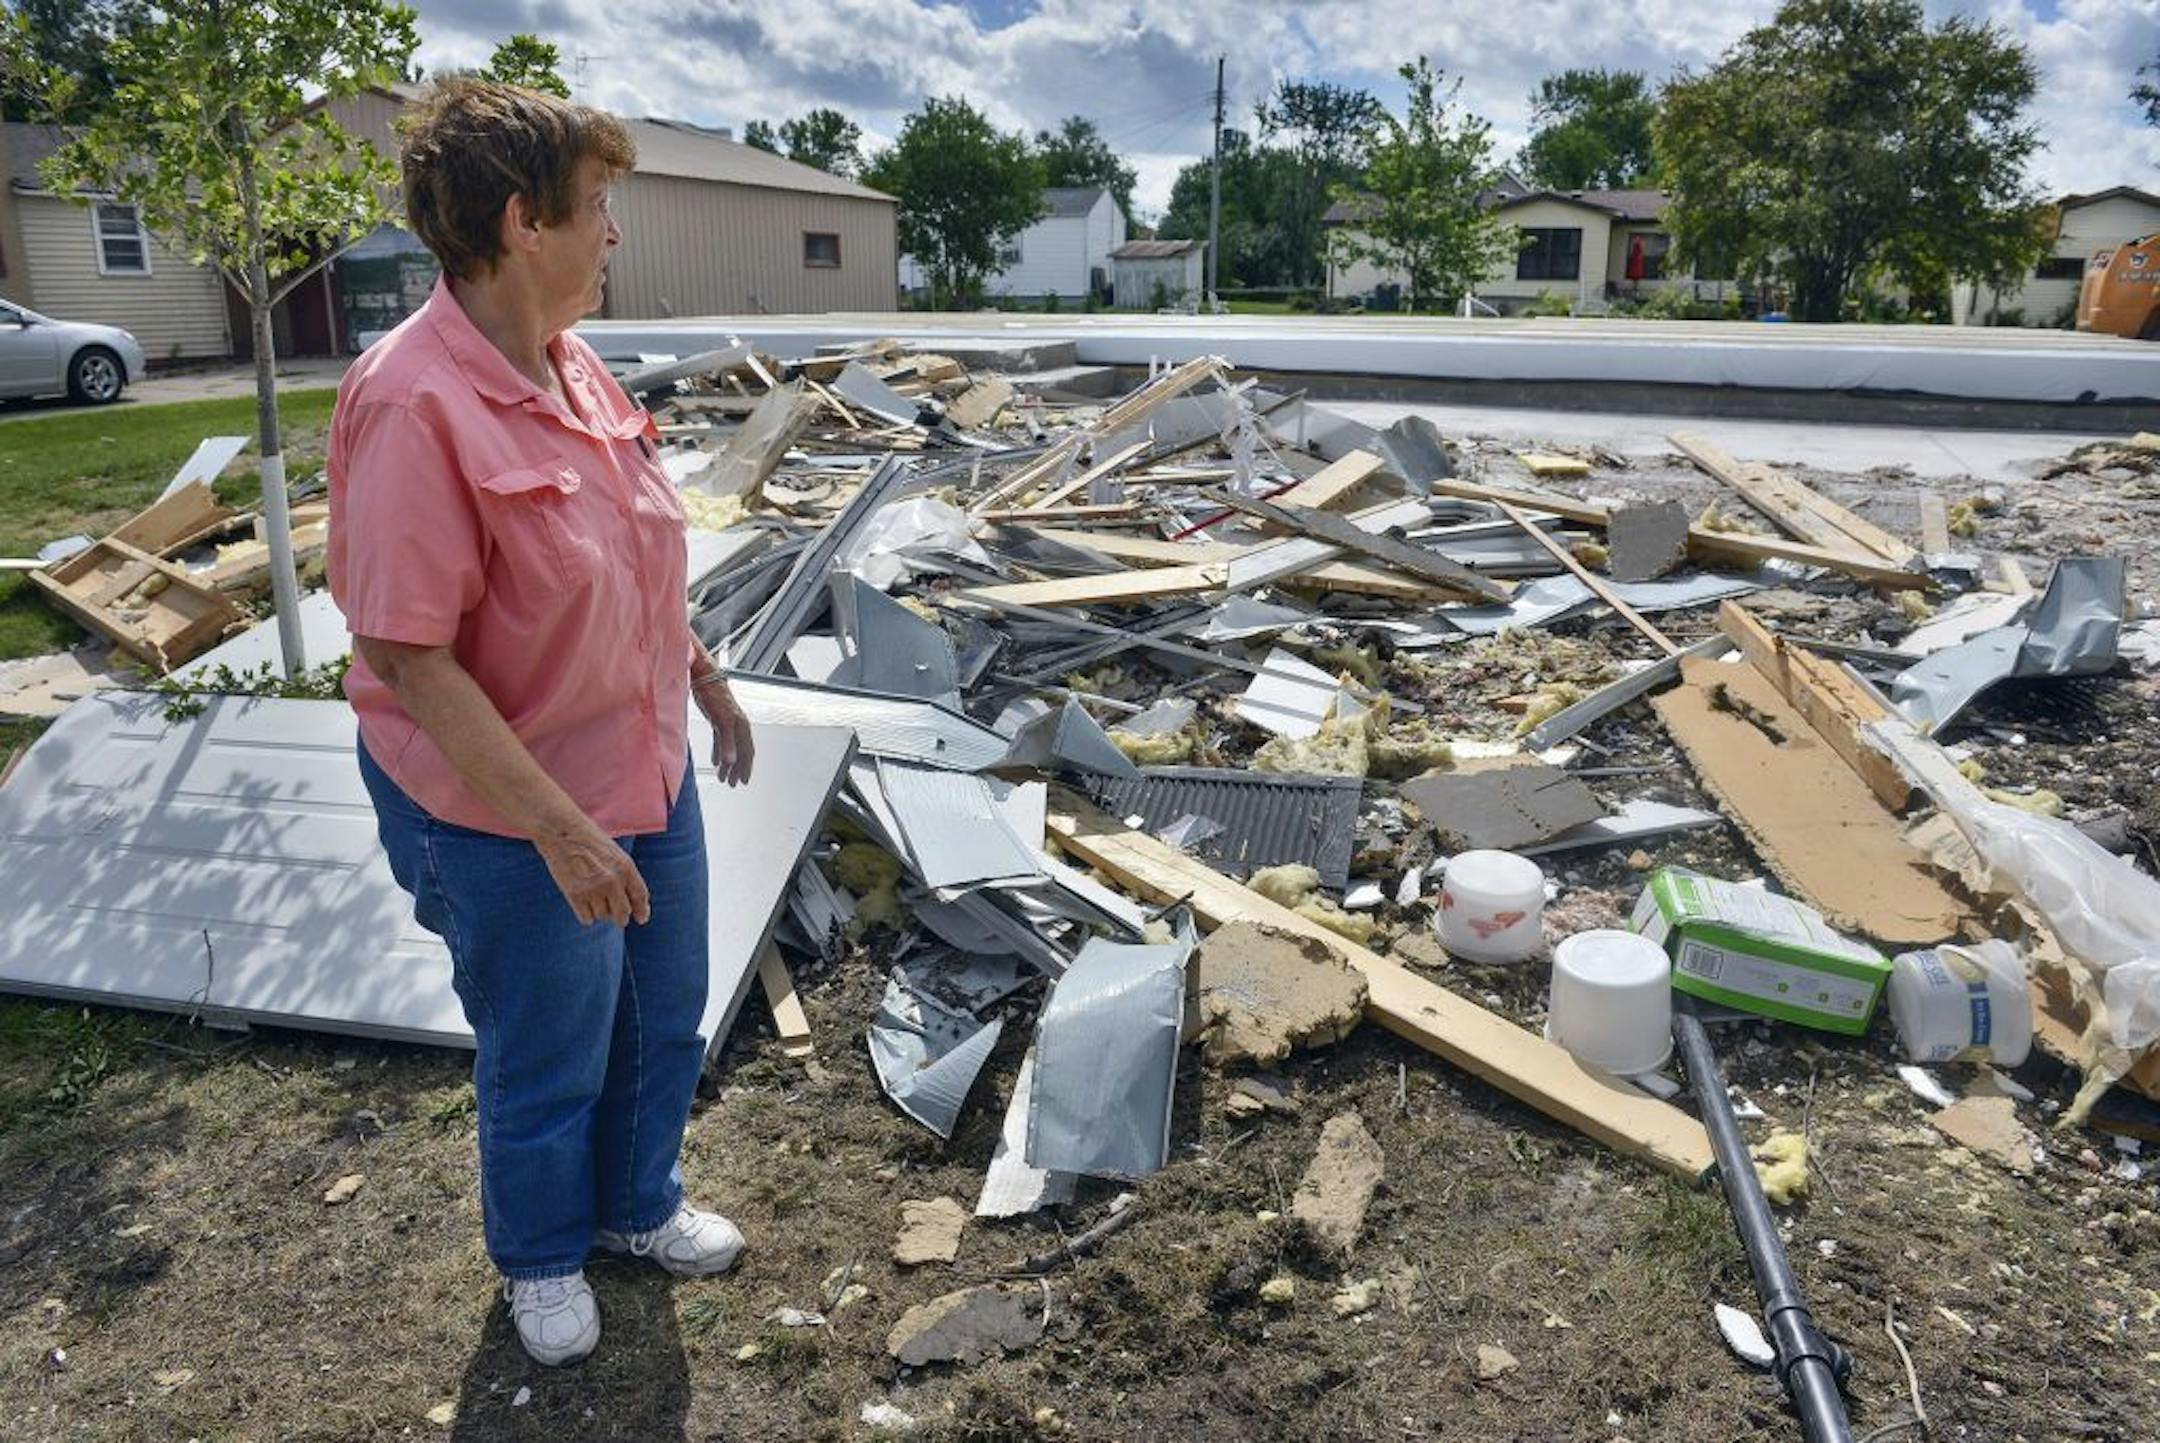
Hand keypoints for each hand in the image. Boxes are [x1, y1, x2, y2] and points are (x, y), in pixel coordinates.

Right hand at [535, 819, 651, 927]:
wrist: (560, 831)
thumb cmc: (586, 839)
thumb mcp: (613, 852)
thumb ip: (623, 875)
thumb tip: (630, 901)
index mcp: (625, 867)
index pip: (640, 896)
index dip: (642, 910)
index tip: (641, 918)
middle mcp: (613, 881)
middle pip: (623, 913)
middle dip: (620, 918)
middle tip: (617, 919)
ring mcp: (594, 889)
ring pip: (603, 916)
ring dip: (599, 911)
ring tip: (591, 895)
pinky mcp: (575, 896)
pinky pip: (586, 919)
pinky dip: (585, 915)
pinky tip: (582, 903)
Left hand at [696, 676, 755, 785]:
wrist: (704, 677)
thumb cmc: (715, 696)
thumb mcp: (721, 721)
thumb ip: (726, 743)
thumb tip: (731, 762)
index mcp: (741, 727)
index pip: (747, 752)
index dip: (746, 767)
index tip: (743, 781)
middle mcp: (737, 726)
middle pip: (740, 752)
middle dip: (737, 769)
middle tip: (732, 784)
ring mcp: (728, 723)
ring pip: (730, 748)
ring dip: (727, 763)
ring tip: (723, 777)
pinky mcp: (718, 720)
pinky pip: (721, 740)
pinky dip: (719, 751)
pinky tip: (715, 761)